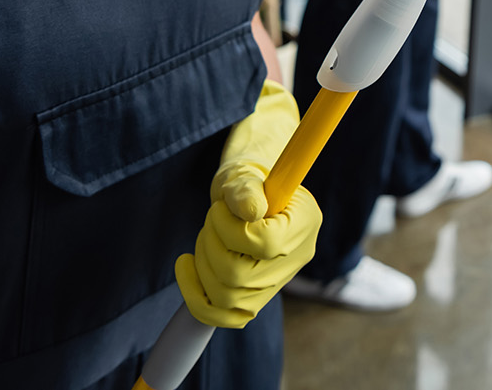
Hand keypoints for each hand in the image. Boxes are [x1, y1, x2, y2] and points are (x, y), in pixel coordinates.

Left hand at [176, 80, 320, 327]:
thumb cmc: (245, 179)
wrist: (246, 193)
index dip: (231, 231)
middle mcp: (296, 258)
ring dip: (203, 265)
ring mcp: (276, 282)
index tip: (219, 209)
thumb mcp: (244, 174)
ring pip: (228, 298)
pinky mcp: (255, 298)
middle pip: (241, 277)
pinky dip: (197, 296)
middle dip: (210, 246)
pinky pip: (225, 317)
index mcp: (305, 223)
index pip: (266, 244)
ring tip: (205, 237)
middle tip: (210, 220)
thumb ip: (246, 189)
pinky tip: (186, 268)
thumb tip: (251, 210)